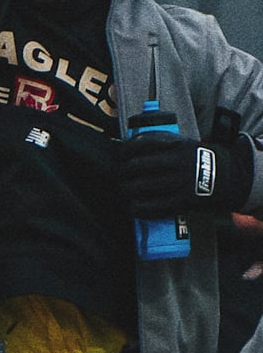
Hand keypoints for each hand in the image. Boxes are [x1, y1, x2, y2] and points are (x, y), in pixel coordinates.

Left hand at [120, 132, 253, 218]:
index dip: (126, 150)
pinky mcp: (184, 201)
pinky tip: (133, 208)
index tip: (120, 154)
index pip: (143, 144)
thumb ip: (164, 145)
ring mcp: (180, 182)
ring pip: (141, 186)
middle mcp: (177, 162)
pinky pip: (155, 206)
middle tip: (120, 176)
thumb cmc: (203, 160)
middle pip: (136, 166)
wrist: (233, 177)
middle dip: (122, 172)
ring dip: (127, 190)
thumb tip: (134, 147)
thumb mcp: (187, 144)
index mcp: (177, 146)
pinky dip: (139, 208)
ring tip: (125, 192)